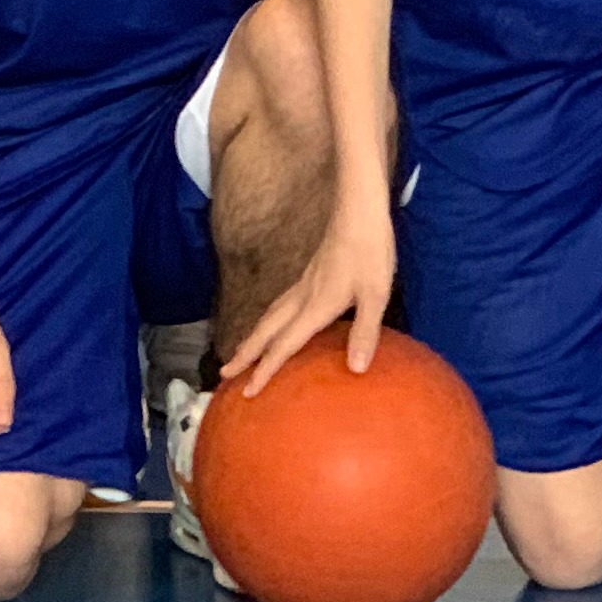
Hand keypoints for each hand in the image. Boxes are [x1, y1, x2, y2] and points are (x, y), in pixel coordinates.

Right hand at [220, 193, 394, 391]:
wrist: (359, 210)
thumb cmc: (371, 250)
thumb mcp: (376, 294)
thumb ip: (365, 331)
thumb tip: (356, 369)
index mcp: (316, 306)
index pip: (284, 344)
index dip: (265, 369)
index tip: (247, 390)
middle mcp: (302, 297)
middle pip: (266, 330)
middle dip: (245, 354)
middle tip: (224, 374)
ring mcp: (303, 284)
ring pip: (269, 316)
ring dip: (253, 337)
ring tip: (240, 353)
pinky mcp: (308, 276)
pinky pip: (279, 305)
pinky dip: (268, 322)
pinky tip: (274, 323)